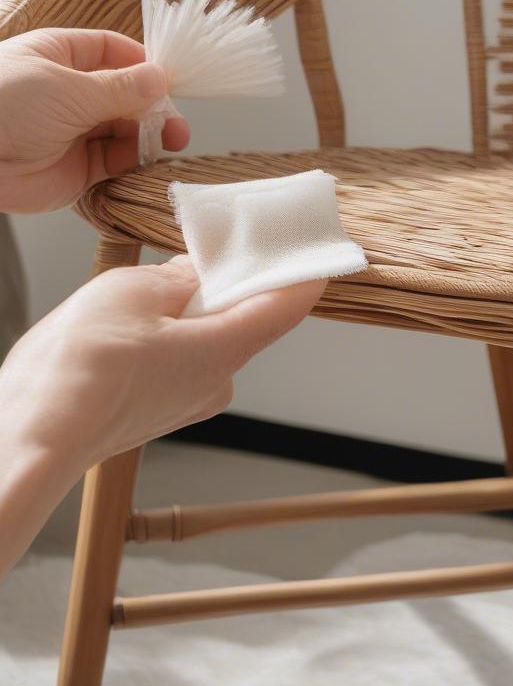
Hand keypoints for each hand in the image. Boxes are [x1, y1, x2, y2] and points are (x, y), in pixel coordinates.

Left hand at [0, 28, 189, 213]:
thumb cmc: (4, 107)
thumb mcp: (68, 87)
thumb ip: (121, 87)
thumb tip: (161, 78)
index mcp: (60, 56)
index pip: (112, 51)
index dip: (143, 63)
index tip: (171, 79)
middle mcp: (70, 92)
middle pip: (127, 93)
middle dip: (154, 106)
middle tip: (176, 123)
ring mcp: (75, 131)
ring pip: (127, 128)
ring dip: (150, 134)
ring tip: (169, 142)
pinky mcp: (79, 168)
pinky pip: (117, 160)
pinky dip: (137, 159)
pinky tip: (149, 158)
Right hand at [0, 258, 325, 574]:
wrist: (28, 438)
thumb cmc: (76, 372)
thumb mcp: (131, 292)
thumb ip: (175, 278)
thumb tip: (194, 274)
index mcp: (225, 349)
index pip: (288, 304)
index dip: (303, 271)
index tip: (312, 247)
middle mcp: (217, 380)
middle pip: (244, 316)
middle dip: (223, 282)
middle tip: (197, 252)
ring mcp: (188, 400)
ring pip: (205, 336)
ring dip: (184, 309)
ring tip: (137, 297)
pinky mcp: (158, 409)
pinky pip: (177, 358)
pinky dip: (163, 335)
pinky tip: (123, 329)